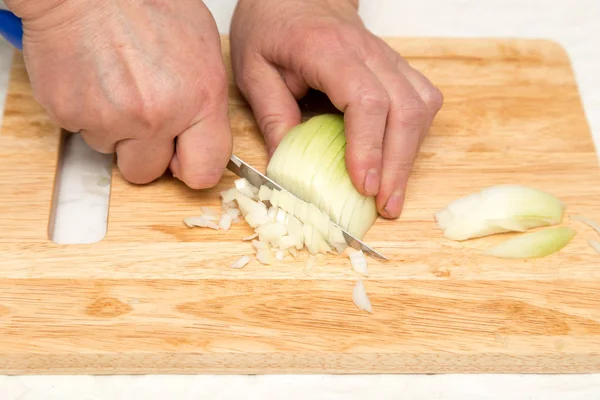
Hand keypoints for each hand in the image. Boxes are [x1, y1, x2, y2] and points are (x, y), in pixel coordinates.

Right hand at [7, 0, 232, 187]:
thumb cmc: (144, 4)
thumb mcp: (201, 46)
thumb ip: (205, 101)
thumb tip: (201, 136)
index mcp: (199, 99)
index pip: (203, 171)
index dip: (191, 168)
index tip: (183, 158)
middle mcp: (157, 116)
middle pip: (147, 173)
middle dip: (145, 152)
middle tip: (141, 118)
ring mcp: (111, 118)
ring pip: (112, 151)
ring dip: (114, 128)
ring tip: (116, 83)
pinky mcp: (71, 114)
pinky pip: (82, 131)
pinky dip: (86, 111)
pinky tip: (95, 78)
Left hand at [230, 0, 442, 217]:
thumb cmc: (271, 27)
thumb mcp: (253, 71)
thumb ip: (273, 117)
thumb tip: (288, 170)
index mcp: (326, 50)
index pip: (364, 100)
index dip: (369, 146)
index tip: (364, 185)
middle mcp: (367, 51)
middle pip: (405, 108)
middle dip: (398, 164)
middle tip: (386, 205)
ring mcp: (387, 57)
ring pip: (421, 105)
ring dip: (412, 153)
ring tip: (393, 192)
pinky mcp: (395, 66)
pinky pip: (423, 99)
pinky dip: (416, 134)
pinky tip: (399, 157)